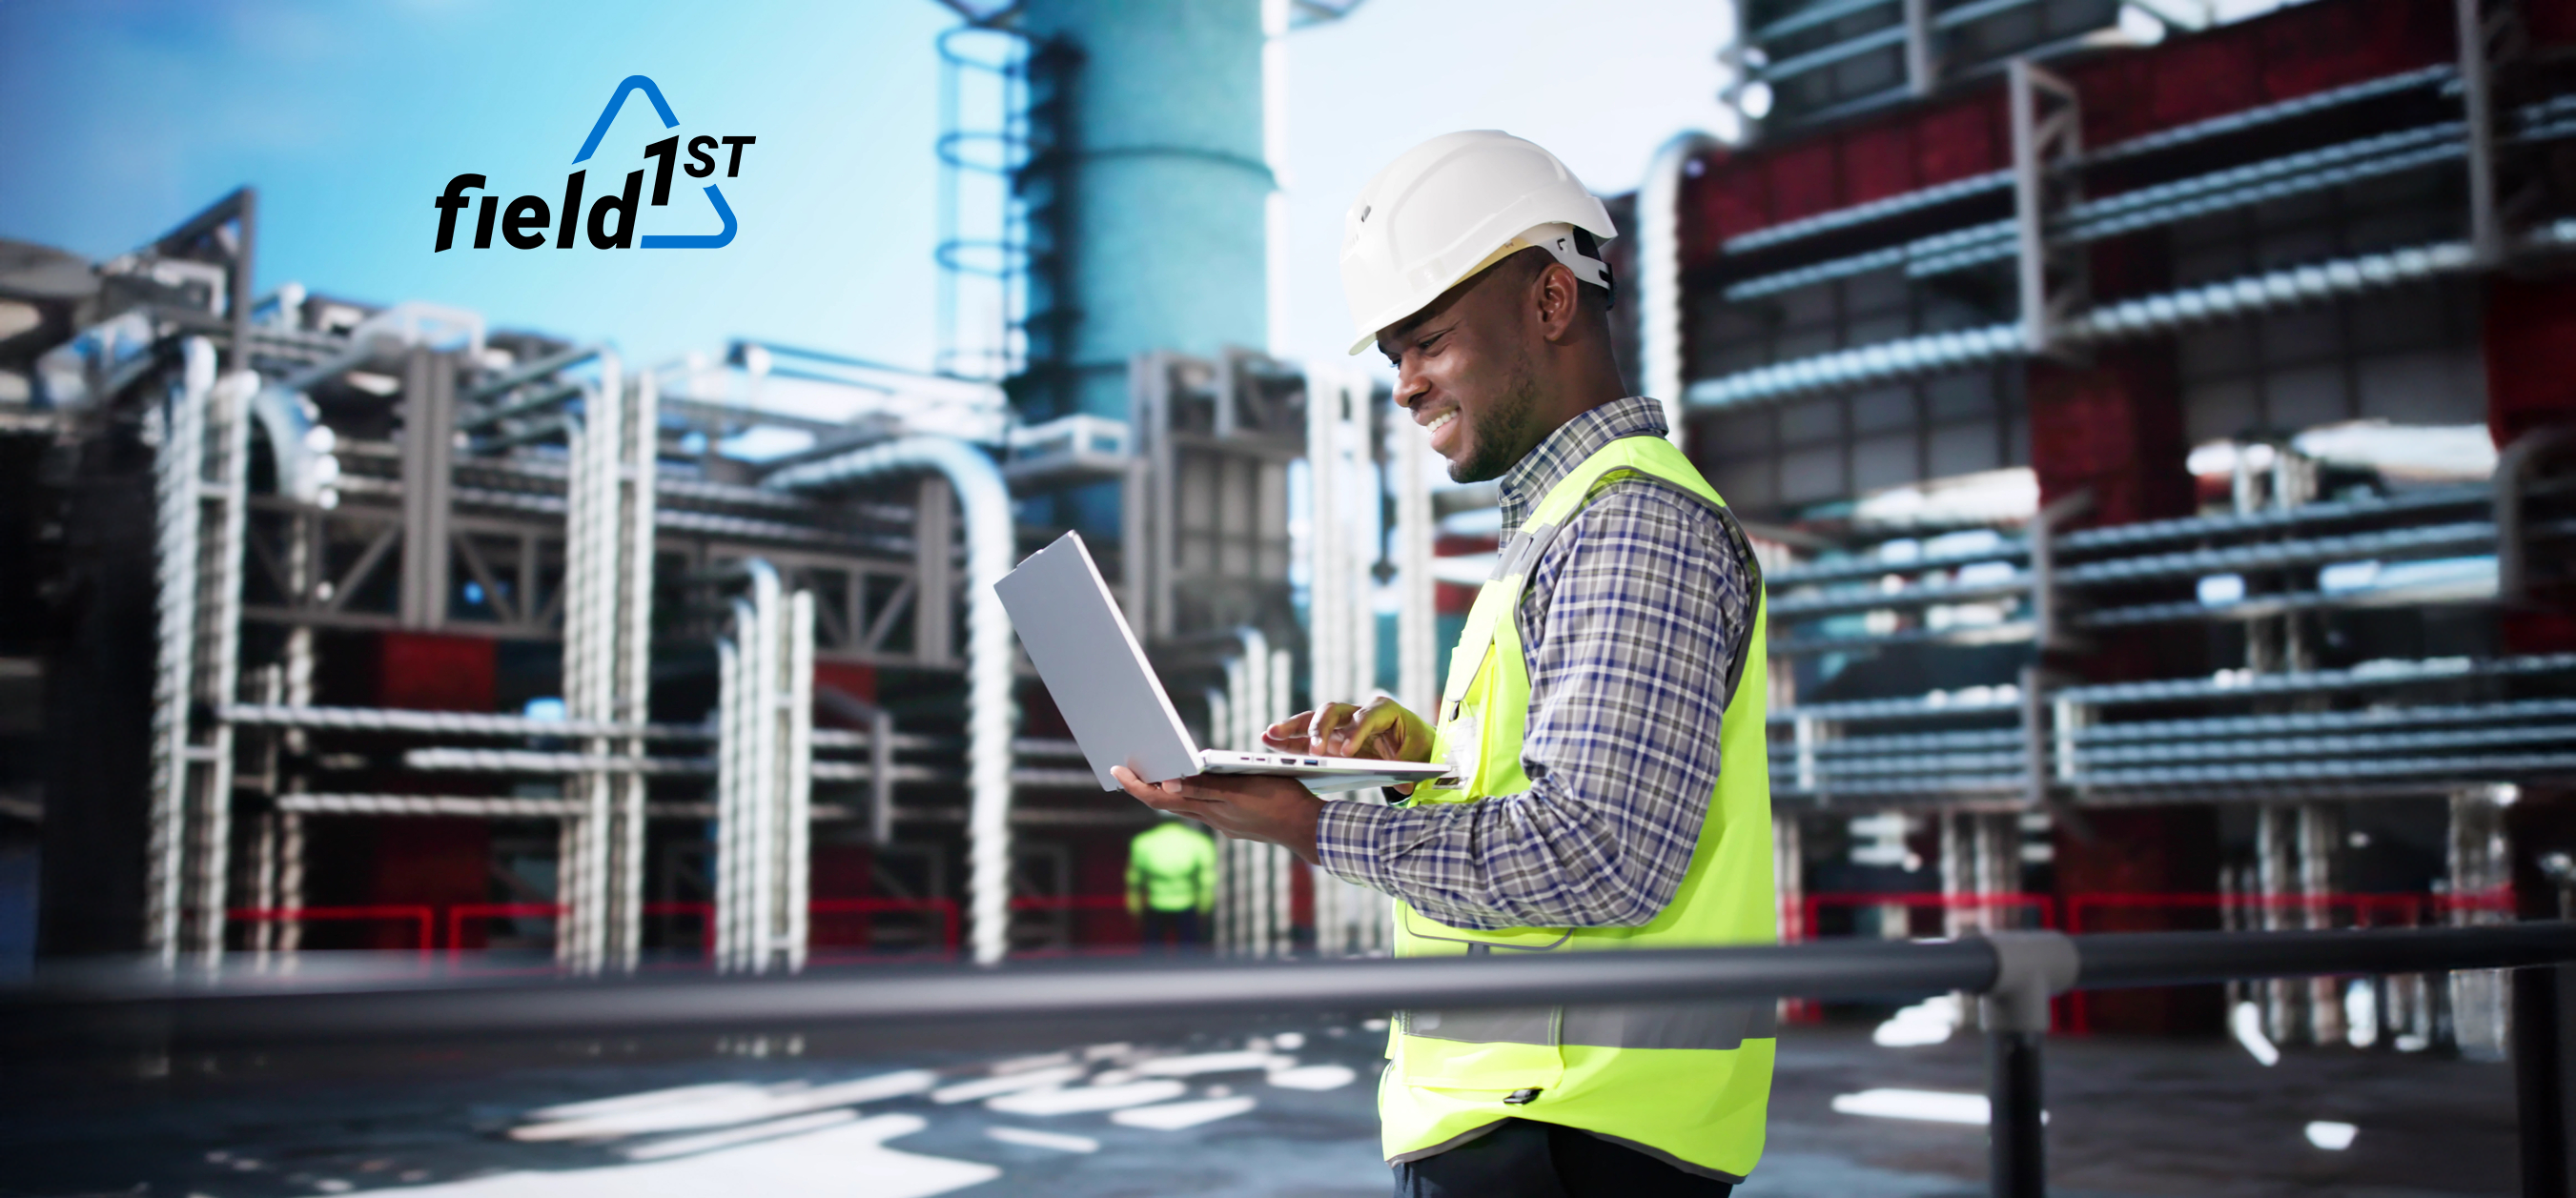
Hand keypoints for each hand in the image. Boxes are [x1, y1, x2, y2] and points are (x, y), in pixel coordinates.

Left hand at [1111, 767, 1322, 865]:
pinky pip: (1203, 810)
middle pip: (1168, 804)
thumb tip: (1169, 783)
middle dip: (1145, 788)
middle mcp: (1213, 819)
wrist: (1308, 829)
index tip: (1117, 772)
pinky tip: (1191, 787)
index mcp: (1211, 808)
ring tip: (1153, 775)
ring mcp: (1224, 824)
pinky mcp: (1235, 824)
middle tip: (1124, 771)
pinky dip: (1190, 798)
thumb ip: (1206, 786)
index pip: (1162, 798)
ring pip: (1186, 807)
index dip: (1137, 786)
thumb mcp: (1243, 787)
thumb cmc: (1282, 801)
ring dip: (1167, 793)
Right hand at [1263, 697, 1434, 762]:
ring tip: (1270, 735)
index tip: (1345, 753)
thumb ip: (1409, 769)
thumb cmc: (1417, 747)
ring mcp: (1342, 723)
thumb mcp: (1418, 756)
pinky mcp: (1330, 737)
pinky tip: (1269, 741)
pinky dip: (1289, 738)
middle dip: (1320, 728)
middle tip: (1314, 751)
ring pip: (1314, 719)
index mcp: (1384, 711)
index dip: (1355, 733)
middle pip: (1334, 711)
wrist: (1415, 744)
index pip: (1366, 717)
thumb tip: (1404, 786)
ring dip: (1292, 727)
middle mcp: (1358, 712)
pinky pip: (1306, 734)